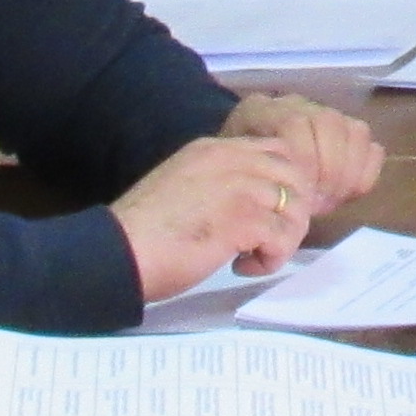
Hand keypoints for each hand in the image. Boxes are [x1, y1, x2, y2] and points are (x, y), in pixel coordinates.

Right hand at [114, 132, 326, 298]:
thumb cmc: (142, 230)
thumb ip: (216, 182)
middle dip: (291, 212)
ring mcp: (241, 187)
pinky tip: (240, 266)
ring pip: (296, 209)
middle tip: (267, 239)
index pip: (276, 151)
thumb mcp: (182, 184)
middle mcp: (232, 159)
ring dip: (281, 240)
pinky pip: (284, 238)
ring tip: (250, 257)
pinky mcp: (244, 219)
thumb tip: (247, 202)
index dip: (283, 185)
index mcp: (214, 148)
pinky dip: (270, 260)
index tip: (270, 213)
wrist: (119, 251)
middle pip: (295, 176)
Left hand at [225, 89, 381, 219]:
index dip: (304, 160)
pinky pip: (371, 147)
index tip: (301, 194)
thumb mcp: (234, 174)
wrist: (245, 167)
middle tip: (320, 202)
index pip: (295, 123)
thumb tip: (283, 199)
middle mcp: (298, 105)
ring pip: (355, 130)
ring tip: (333, 198)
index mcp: (264, 110)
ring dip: (349, 172)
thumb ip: (253, 178)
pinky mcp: (349, 134)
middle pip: (329, 122)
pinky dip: (365, 172)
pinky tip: (348, 193)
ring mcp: (327, 116)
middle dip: (330, 168)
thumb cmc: (238, 175)